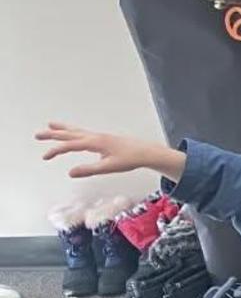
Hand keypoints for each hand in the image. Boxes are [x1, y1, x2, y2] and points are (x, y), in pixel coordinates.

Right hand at [37, 122, 184, 179]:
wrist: (146, 152)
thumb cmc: (129, 160)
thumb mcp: (108, 167)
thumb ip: (89, 170)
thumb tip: (70, 173)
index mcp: (95, 142)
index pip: (70, 145)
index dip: (56, 150)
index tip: (44, 157)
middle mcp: (95, 137)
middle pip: (70, 133)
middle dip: (53, 134)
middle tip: (37, 134)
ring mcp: (99, 136)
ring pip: (77, 131)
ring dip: (62, 129)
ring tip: (50, 124)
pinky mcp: (103, 139)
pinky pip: (84, 133)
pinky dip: (74, 131)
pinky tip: (72, 134)